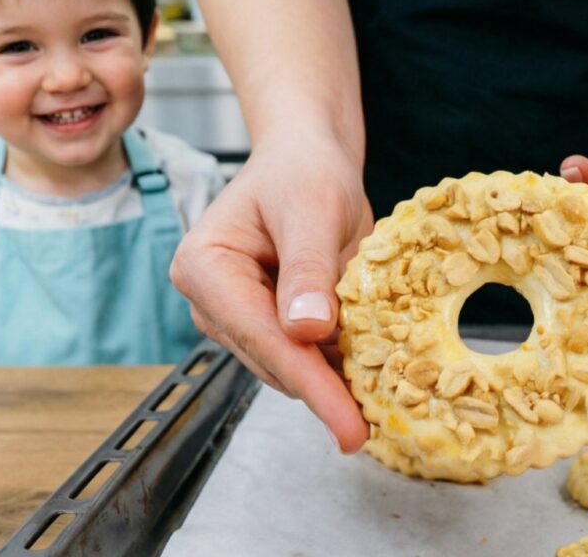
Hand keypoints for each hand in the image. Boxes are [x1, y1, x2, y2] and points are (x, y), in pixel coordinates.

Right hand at [170, 132, 372, 451]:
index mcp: (204, 267)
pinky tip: (371, 373)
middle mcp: (210, 300)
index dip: (310, 383)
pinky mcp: (264, 325)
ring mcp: (235, 317)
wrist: (307, 159)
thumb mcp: (313, 208)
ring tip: (383, 399)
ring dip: (332, 381)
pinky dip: (335, 365)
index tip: (348, 428)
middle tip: (375, 426)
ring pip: (289, 367)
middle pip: (273, 361)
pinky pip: (302, 356)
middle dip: (324, 391)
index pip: (262, 337)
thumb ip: (307, 269)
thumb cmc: (304, 170)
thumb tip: (306, 332)